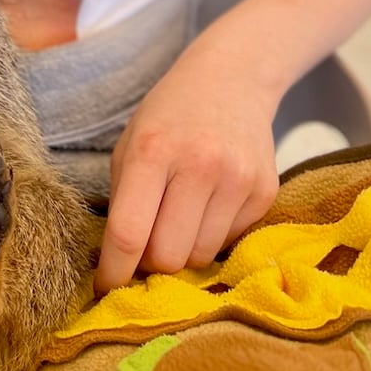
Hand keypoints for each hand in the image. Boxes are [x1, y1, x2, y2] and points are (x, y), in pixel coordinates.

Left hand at [96, 42, 279, 294]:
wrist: (232, 79)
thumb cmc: (169, 117)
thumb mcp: (131, 145)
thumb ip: (124, 202)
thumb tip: (121, 268)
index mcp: (153, 151)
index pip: (129, 232)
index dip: (114, 272)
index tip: (104, 290)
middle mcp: (199, 165)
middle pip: (168, 258)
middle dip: (152, 263)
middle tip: (148, 243)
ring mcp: (238, 179)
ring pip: (200, 257)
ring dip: (184, 249)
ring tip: (181, 214)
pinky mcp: (265, 191)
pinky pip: (230, 243)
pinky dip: (213, 235)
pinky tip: (210, 201)